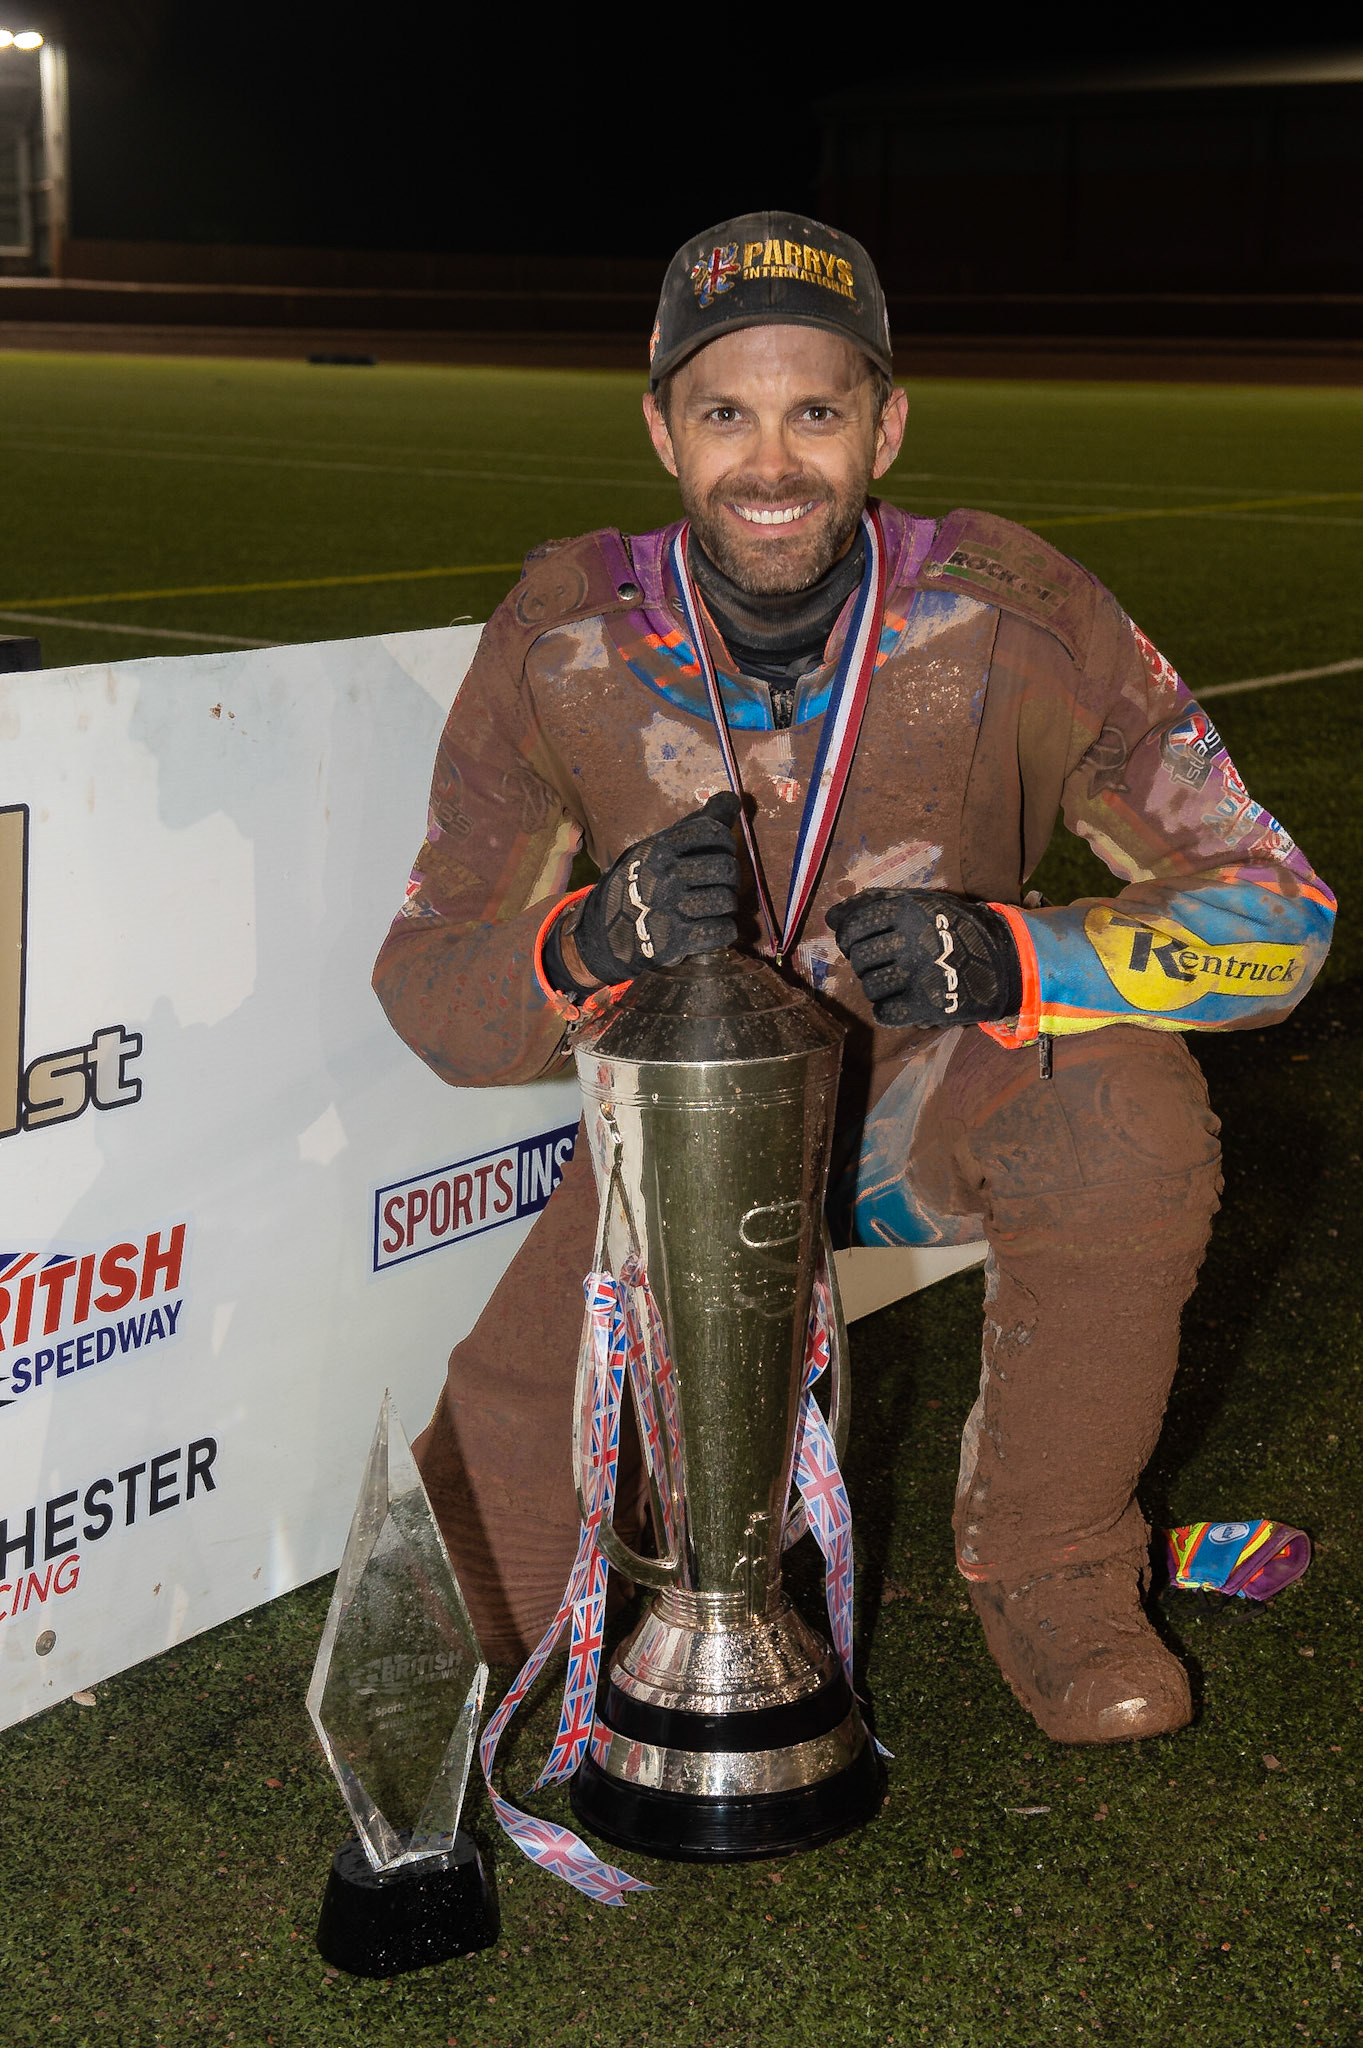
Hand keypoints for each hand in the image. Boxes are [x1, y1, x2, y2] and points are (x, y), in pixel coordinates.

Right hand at [566, 792, 741, 983]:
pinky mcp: (674, 942)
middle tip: (718, 882)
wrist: (603, 933)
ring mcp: (668, 909)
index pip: (712, 832)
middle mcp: (663, 876)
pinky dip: (724, 930)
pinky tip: (712, 926)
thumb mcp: (655, 848)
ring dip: (726, 905)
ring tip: (713, 905)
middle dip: (728, 877)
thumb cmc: (639, 882)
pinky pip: (722, 931)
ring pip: (727, 900)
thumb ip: (695, 824)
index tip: (718, 851)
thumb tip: (733, 798)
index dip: (724, 842)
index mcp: (658, 849)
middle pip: (726, 868)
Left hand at [826, 888, 1021, 1026]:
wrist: (1003, 959)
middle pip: (859, 959)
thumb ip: (875, 904)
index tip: (857, 942)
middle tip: (880, 963)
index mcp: (907, 911)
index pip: (852, 925)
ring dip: (876, 987)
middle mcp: (910, 941)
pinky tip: (900, 1002)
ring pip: (870, 987)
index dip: (848, 937)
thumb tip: (831, 918)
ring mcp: (918, 974)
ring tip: (894, 982)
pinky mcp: (927, 1005)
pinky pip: (884, 1014)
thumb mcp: (921, 903)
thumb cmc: (953, 928)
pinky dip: (887, 1011)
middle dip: (863, 963)